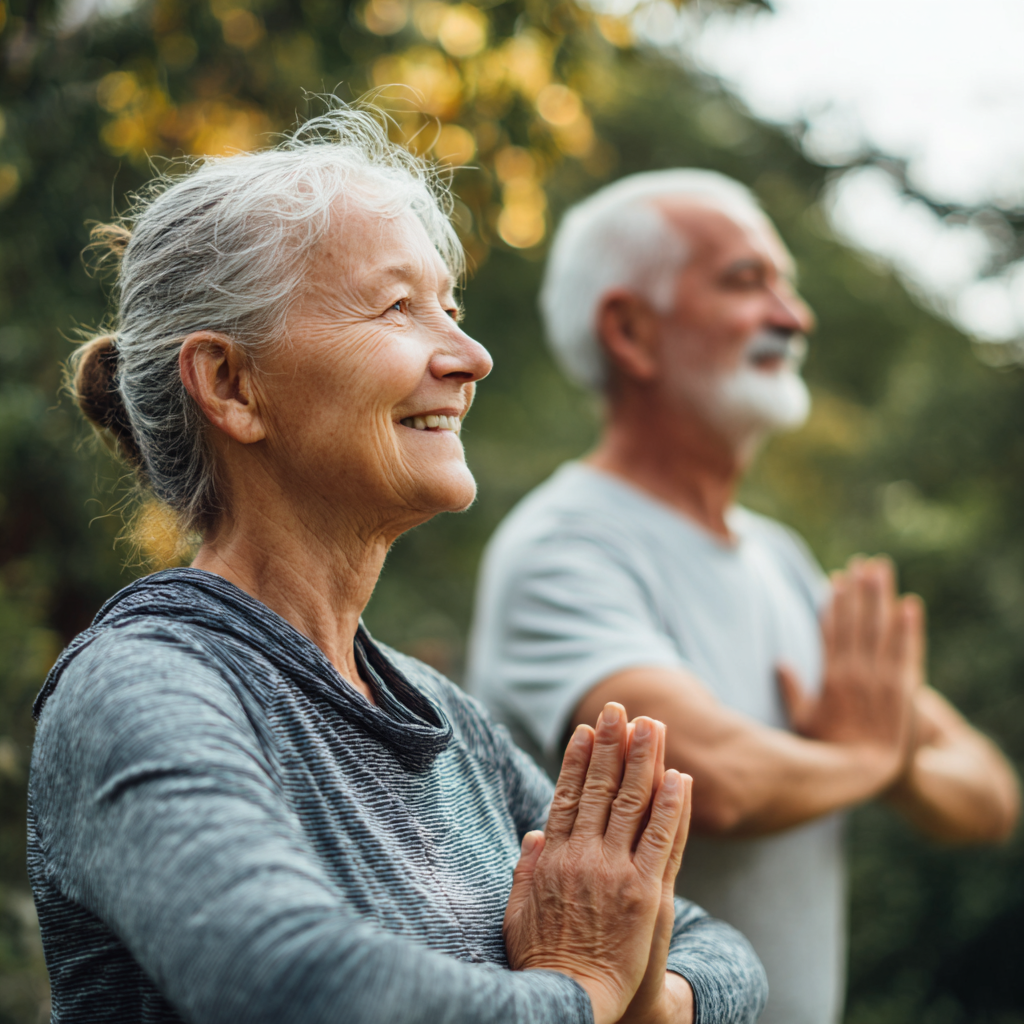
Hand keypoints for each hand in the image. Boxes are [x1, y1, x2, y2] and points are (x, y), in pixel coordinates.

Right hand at [503, 704, 689, 1023]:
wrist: (573, 1001)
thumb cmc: (543, 960)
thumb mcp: (519, 911)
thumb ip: (528, 869)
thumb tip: (534, 834)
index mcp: (554, 858)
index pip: (567, 795)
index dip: (577, 759)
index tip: (585, 730)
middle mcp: (584, 856)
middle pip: (599, 788)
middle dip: (610, 745)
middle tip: (618, 709)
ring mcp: (617, 872)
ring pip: (631, 804)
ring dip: (643, 760)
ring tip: (651, 725)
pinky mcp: (647, 893)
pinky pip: (663, 840)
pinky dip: (671, 807)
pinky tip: (678, 777)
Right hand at [777, 556, 922, 790]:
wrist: (871, 775)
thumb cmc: (831, 751)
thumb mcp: (802, 723)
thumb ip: (791, 692)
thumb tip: (780, 662)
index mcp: (829, 678)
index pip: (832, 631)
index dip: (834, 603)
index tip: (836, 579)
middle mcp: (854, 674)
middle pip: (857, 622)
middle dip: (860, 591)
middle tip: (863, 562)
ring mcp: (881, 681)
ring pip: (880, 630)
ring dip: (882, 598)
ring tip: (882, 570)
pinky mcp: (905, 689)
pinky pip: (907, 651)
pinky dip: (909, 628)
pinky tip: (910, 606)